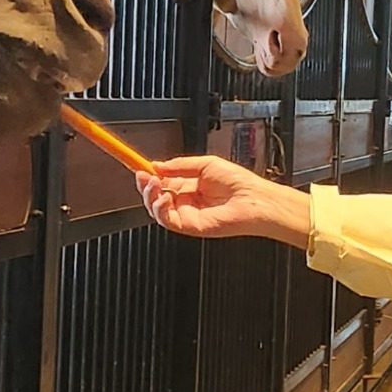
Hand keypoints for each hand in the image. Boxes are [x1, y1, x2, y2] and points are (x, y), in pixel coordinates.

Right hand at [138, 154, 312, 246]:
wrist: (253, 199)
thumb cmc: (238, 182)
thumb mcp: (204, 164)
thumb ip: (179, 165)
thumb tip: (157, 165)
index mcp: (189, 185)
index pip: (162, 181)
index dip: (149, 175)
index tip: (138, 167)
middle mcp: (186, 200)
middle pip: (155, 196)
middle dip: (145, 185)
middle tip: (142, 175)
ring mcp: (187, 214)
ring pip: (156, 209)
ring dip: (149, 196)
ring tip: (152, 184)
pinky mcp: (189, 226)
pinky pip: (166, 220)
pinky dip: (160, 209)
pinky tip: (164, 198)